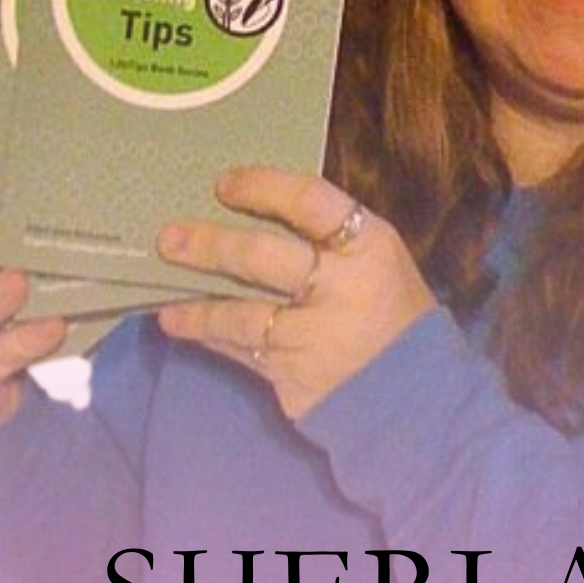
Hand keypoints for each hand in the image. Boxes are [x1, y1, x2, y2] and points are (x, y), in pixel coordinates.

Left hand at [156, 166, 436, 417]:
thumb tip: (257, 209)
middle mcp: (341, 289)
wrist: (418, 398)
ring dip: (198, 308)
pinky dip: (212, 339)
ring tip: (165, 304)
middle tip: (168, 238)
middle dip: (209, 246)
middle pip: (262, 259)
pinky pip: (244, 353)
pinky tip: (185, 328)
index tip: (223, 185)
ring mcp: (316, 339)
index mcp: (369, 248)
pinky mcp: (296, 378)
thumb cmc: (393, 314)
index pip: (310, 202)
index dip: (263, 187)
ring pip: (242, 316)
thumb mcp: (378, 261)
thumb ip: (330, 238)